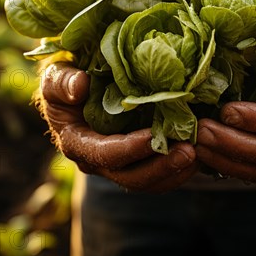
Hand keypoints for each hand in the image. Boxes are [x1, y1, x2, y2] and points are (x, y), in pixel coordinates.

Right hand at [40, 62, 197, 192]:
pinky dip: (178, 168)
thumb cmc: (66, 78)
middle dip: (161, 167)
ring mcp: (119, 164)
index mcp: (77, 143)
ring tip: (199, 154)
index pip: (105, 154)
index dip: (130, 149)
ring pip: (149, 181)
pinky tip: (199, 154)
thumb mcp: (56, 75)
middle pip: (131, 177)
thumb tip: (80, 86)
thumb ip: (63, 81)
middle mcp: (98, 161)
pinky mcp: (136, 159)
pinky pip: (158, 174)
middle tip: (189, 151)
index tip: (155, 136)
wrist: (76, 88)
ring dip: (175, 171)